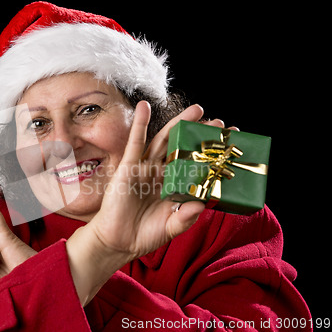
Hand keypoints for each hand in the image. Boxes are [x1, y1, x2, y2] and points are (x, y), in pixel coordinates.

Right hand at [66, 102, 232, 304]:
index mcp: (175, 186)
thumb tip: (201, 205)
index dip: (211, 154)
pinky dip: (139, 124)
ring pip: (164, 140)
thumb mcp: (171, 228)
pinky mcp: (128, 167)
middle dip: (199, 134)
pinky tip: (144, 107)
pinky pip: (135, 143)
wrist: (118, 241)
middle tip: (218, 122)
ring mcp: (146, 168)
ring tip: (195, 110)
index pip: (196, 165)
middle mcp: (162, 174)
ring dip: (178, 123)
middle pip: (183, 148)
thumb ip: (185, 218)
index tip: (230, 143)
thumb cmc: (144, 235)